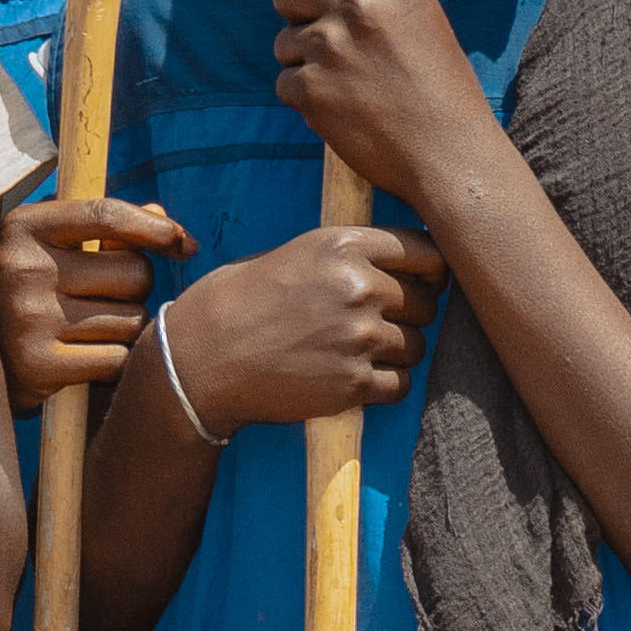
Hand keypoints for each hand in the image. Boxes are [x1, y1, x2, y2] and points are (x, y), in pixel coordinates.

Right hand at [0, 193, 192, 406]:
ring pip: (132, 320)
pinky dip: (113, 361)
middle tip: (105, 297)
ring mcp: (28, 319)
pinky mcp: (37, 366)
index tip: (181, 241)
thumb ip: (105, 224)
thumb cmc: (31, 287)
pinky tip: (85, 357)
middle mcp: (23, 269)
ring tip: (89, 327)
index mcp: (24, 227)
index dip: (155, 228)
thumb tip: (161, 214)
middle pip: (135, 273)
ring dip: (126, 327)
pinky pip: (117, 359)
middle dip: (136, 287)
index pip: (106, 214)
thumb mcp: (52, 242)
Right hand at [148, 228, 446, 431]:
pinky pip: (401, 384)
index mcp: (343, 245)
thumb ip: (348, 257)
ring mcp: (359, 337)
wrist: (198, 360)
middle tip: (377, 324)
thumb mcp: (293, 255)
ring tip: (357, 352)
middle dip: (409, 315)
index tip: (424, 283)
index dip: (431, 271)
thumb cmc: (237, 303)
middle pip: (426, 303)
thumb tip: (402, 265)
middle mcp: (358, 287)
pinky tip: (354, 378)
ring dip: (397, 352)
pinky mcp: (354, 383)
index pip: (427, 251)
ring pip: (416, 345)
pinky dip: (386, 385)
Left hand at [273, 0, 512, 214]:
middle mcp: (358, 3)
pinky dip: (307, 99)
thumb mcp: (420, 16)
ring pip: (284, 41)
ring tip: (354, 86)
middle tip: (341, 49)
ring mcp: (331, 46)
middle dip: (301, 17)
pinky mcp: (311, 88)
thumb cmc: (441, 89)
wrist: (450, 156)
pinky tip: (347, 111)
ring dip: (307, 62)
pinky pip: (285, 81)